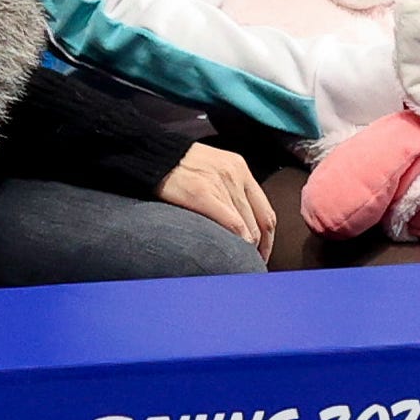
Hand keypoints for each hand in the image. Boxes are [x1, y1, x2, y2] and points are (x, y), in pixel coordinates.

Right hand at [157, 143, 275, 261]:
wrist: (151, 154)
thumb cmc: (179, 166)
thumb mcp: (213, 168)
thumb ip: (229, 189)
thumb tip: (239, 221)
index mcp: (240, 168)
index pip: (265, 211)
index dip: (268, 239)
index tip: (262, 254)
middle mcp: (236, 174)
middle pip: (259, 222)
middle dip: (258, 249)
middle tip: (251, 265)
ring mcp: (220, 183)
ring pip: (247, 227)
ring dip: (246, 250)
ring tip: (239, 265)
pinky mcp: (202, 193)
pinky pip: (231, 224)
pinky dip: (237, 242)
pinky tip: (232, 255)